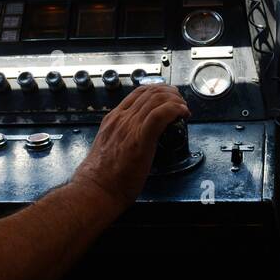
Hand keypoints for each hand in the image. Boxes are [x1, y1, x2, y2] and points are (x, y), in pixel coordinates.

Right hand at [72, 84, 189, 212]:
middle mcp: (122, 119)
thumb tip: (133, 140)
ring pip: (157, 100)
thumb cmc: (101, 176)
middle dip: (171, 94)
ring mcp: (130, 127)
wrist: (96, 189)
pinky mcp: (140, 139)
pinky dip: (175, 110)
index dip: (158, 90)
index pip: (139, 93)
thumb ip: (120, 137)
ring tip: (183, 110)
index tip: (169, 97)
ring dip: (176, 101)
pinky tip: (182, 114)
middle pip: (151, 92)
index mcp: (114, 119)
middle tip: (181, 103)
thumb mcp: (108, 146)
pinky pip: (160, 115)